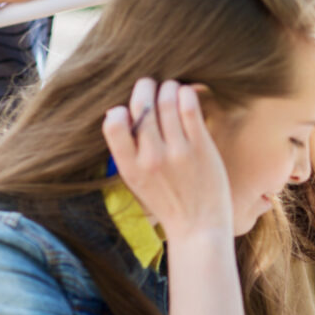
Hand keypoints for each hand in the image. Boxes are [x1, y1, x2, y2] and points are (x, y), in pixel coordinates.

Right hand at [103, 78, 234, 239]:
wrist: (199, 229)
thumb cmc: (167, 203)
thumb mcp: (136, 182)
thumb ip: (126, 152)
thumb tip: (115, 112)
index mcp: (130, 168)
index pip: (113, 124)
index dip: (120, 109)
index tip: (130, 108)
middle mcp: (151, 158)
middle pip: (142, 105)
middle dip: (145, 87)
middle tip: (151, 84)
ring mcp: (177, 152)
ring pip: (166, 100)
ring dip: (168, 87)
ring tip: (171, 88)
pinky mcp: (201, 148)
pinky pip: (190, 108)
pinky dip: (187, 94)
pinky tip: (187, 95)